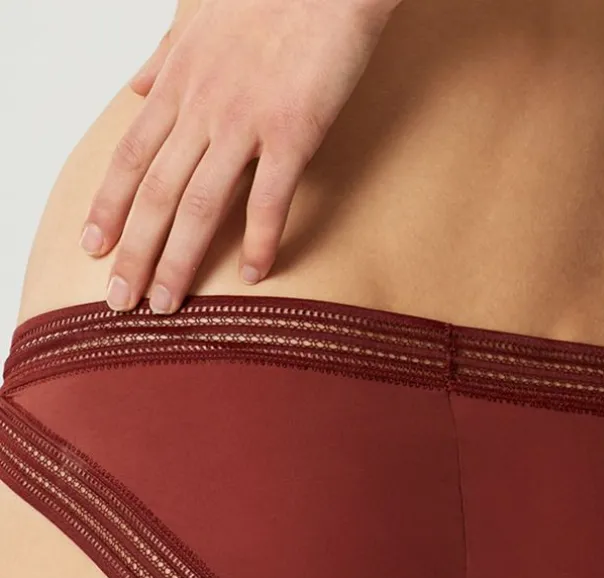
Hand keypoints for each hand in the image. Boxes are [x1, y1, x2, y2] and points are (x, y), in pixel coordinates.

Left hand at [79, 0, 398, 314]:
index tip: (92, 247)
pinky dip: (260, 240)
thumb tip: (136, 87)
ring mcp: (245, 122)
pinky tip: (253, 275)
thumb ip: (164, 58)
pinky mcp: (293, 132)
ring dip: (178, 260)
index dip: (109, 207)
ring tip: (165, 304)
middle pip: (156, 193)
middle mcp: (202, 109)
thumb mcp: (198, 21)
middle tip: (118, 300)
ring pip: (199, 204)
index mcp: (179, 84)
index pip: (131, 158)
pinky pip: (271, 198)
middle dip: (133, 251)